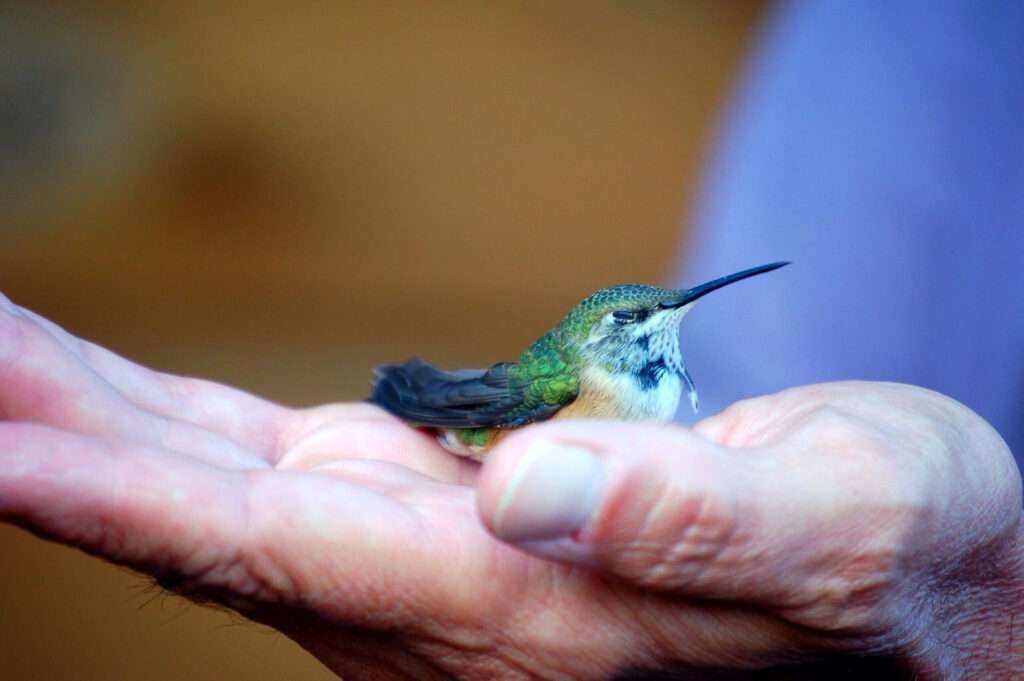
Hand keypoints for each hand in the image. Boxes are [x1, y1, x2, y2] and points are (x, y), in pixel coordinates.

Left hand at [1, 296, 1020, 679]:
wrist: (890, 583)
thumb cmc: (884, 557)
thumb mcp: (842, 522)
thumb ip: (696, 522)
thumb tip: (535, 489)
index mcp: (526, 613)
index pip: (282, 553)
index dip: (121, 499)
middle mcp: (439, 605)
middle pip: (208, 520)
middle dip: (58, 439)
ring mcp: (423, 563)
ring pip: (218, 492)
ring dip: (88, 423)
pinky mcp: (434, 516)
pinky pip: (269, 472)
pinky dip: (169, 426)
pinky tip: (101, 390)